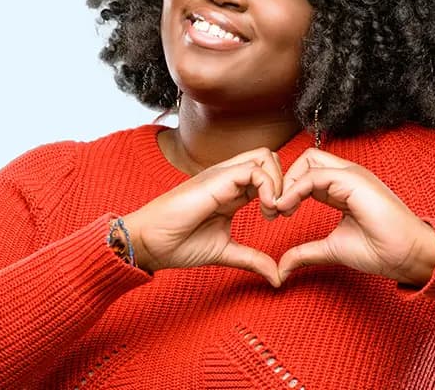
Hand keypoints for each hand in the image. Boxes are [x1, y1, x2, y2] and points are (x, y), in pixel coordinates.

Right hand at [122, 147, 283, 285]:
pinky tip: (266, 210)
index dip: (282, 191)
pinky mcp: (217, 179)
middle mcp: (228, 177)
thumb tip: (277, 277)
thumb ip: (252, 259)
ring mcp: (222, 175)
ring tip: (273, 211)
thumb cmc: (178, 243)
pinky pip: (254, 169)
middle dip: (286, 182)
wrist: (148, 244)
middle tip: (282, 212)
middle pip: (270, 158)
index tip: (282, 217)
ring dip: (279, 183)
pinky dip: (269, 187)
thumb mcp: (225, 252)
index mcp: (231, 191)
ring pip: (266, 157)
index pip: (267, 174)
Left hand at [275, 148, 434, 286]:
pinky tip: (287, 208)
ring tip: (278, 209)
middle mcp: (346, 175)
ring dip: (287, 183)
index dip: (287, 188)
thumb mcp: (331, 249)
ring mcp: (352, 174)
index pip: (307, 172)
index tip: (275, 213)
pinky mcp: (354, 180)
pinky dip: (296, 189)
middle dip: (283, 179)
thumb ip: (306, 252)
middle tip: (273, 208)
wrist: (406, 256)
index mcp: (342, 187)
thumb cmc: (379, 250)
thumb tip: (282, 267)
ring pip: (308, 161)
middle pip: (304, 159)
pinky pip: (315, 175)